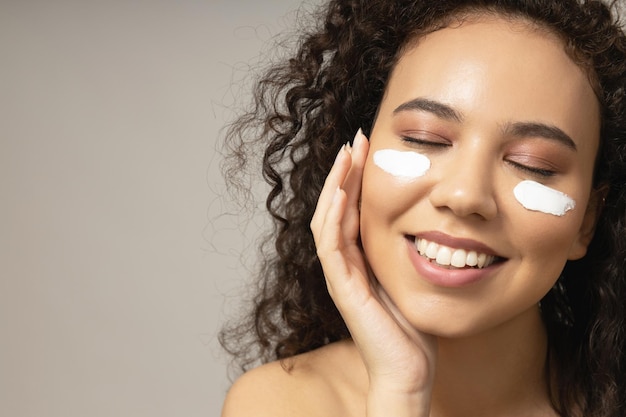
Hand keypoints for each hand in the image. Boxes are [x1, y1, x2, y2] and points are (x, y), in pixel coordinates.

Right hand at [310, 129, 436, 416]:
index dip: (355, 178)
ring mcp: (339, 275)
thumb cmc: (412, 330)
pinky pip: (331, 244)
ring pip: (328, 220)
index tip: (367, 148)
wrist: (407, 371)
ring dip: (336, 185)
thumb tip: (432, 224)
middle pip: (335, 208)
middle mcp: (344, 264)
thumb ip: (408, 253)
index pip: (350, 210)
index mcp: (359, 260)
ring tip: (347, 155)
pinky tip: (342, 191)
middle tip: (355, 140)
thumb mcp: (411, 278)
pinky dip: (333, 215)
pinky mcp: (342, 287)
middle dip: (344, 172)